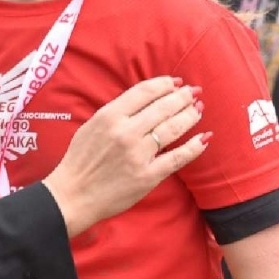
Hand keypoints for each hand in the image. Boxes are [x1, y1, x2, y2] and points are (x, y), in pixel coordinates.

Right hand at [44, 77, 206, 236]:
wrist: (73, 195)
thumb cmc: (80, 161)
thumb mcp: (92, 126)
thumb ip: (117, 112)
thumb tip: (145, 100)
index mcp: (110, 116)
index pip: (145, 91)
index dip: (165, 84)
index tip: (176, 82)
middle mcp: (126, 132)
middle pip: (163, 107)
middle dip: (183, 97)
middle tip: (194, 93)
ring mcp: (138, 155)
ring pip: (173, 128)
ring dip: (190, 116)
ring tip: (198, 110)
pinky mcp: (148, 176)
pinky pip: (177, 158)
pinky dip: (194, 147)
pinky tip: (204, 138)